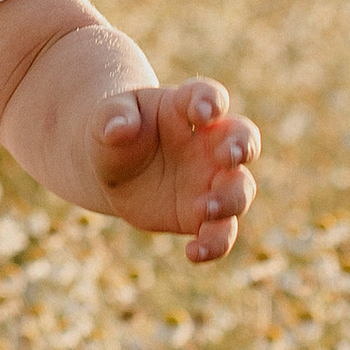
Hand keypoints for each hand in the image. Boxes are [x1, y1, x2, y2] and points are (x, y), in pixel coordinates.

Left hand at [93, 79, 258, 265]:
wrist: (113, 167)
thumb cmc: (116, 131)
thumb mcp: (107, 119)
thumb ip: (113, 119)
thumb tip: (118, 128)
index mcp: (186, 108)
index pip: (208, 96)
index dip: (211, 101)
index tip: (203, 112)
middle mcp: (209, 143)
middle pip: (243, 139)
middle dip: (243, 146)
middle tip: (230, 156)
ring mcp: (211, 179)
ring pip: (240, 189)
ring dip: (230, 199)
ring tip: (205, 209)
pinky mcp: (203, 215)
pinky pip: (221, 232)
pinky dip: (214, 244)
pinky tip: (193, 252)